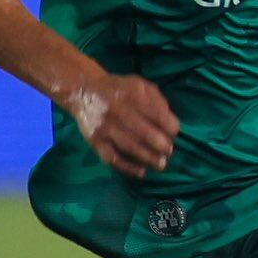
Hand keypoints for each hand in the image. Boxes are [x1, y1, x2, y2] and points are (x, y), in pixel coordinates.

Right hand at [64, 71, 180, 177]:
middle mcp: (118, 111)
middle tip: (169, 151)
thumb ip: (157, 100)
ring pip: (129, 147)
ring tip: (161, 164)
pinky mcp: (95, 140)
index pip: (158, 115)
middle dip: (162, 145)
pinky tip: (141, 172)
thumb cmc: (119, 89)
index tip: (174, 134)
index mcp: (133, 95)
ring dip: (148, 158)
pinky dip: (127, 167)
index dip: (170, 128)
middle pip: (144, 133)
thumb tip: (170, 122)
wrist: (83, 90)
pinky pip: (111, 157)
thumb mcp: (140, 84)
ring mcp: (105, 127)